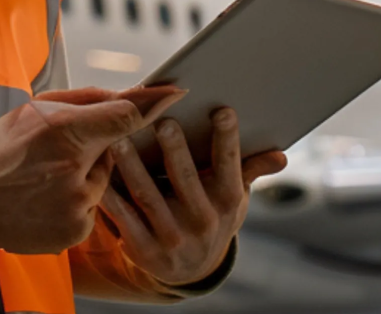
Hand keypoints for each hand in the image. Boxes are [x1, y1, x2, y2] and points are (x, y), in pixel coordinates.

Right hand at [0, 89, 182, 253]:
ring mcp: (75, 208)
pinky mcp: (73, 234)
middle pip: (113, 151)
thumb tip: (128, 96)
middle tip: (54, 151)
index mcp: (64, 132)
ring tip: (41, 178)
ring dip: (84, 176)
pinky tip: (42, 200)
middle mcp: (74, 172)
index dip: (152, 103)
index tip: (176, 92)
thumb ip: (87, 102)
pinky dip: (75, 203)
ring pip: (102, 183)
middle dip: (94, 147)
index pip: (125, 116)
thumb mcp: (36, 110)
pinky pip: (90, 210)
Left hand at [100, 107, 287, 285]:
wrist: (190, 269)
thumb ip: (251, 170)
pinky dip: (111, 195)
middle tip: (163, 121)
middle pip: (186, 179)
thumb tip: (282, 156)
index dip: (228, 139)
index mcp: (227, 200)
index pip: (230, 165)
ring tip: (121, 141)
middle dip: (176, 150)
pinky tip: (99, 173)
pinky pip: (124, 218)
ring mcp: (172, 237)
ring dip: (134, 168)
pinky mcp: (144, 249)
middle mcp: (203, 220)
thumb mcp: (235, 198)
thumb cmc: (212, 215)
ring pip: (149, 197)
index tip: (223, 110)